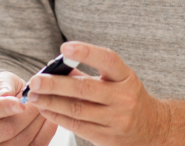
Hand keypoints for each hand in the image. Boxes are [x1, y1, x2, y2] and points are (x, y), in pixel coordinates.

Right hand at [0, 71, 57, 145]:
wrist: (11, 105)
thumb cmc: (5, 91)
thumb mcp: (3, 80)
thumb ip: (3, 85)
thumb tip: (5, 94)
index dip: (6, 107)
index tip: (21, 103)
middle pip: (7, 130)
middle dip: (28, 115)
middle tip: (39, 101)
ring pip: (22, 141)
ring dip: (38, 123)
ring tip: (45, 107)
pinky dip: (45, 133)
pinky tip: (50, 119)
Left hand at [26, 42, 169, 145]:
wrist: (151, 127)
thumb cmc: (127, 97)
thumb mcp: (117, 80)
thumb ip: (89, 74)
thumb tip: (56, 69)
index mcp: (126, 77)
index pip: (108, 60)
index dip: (86, 53)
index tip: (64, 47)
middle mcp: (124, 98)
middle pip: (85, 89)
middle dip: (56, 84)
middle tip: (35, 80)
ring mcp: (116, 120)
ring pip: (77, 110)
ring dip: (51, 102)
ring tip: (33, 96)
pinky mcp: (107, 137)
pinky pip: (77, 126)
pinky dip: (58, 117)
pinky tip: (45, 109)